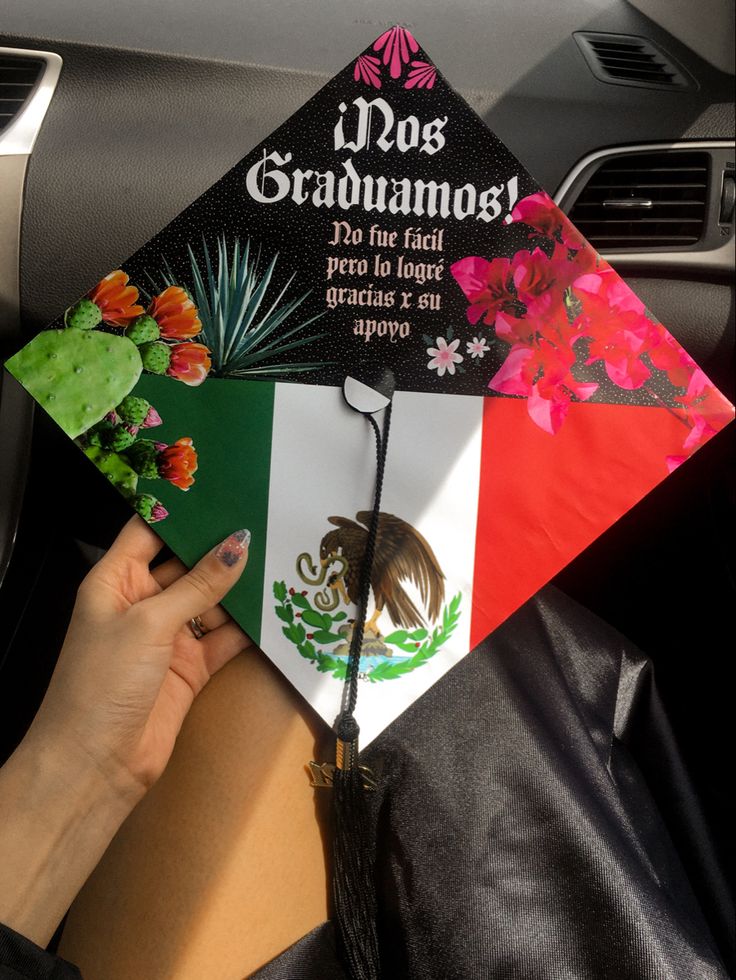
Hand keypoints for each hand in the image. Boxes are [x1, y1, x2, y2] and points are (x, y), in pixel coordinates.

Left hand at [0, 517, 251, 945]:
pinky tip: (275, 607)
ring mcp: (167, 636)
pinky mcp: (190, 667)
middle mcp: (141, 603)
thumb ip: (199, 584)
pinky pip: (224, 637)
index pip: (149, 531)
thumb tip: (238, 543)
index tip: (220, 485)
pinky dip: (247, 626)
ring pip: (210, 599)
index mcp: (115, 581)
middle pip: (186, 563)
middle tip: (263, 518)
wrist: (97, 765)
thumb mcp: (150, 623)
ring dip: (239, 586)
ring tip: (279, 557)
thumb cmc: (102, 684)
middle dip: (220, 546)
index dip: (182, 510)